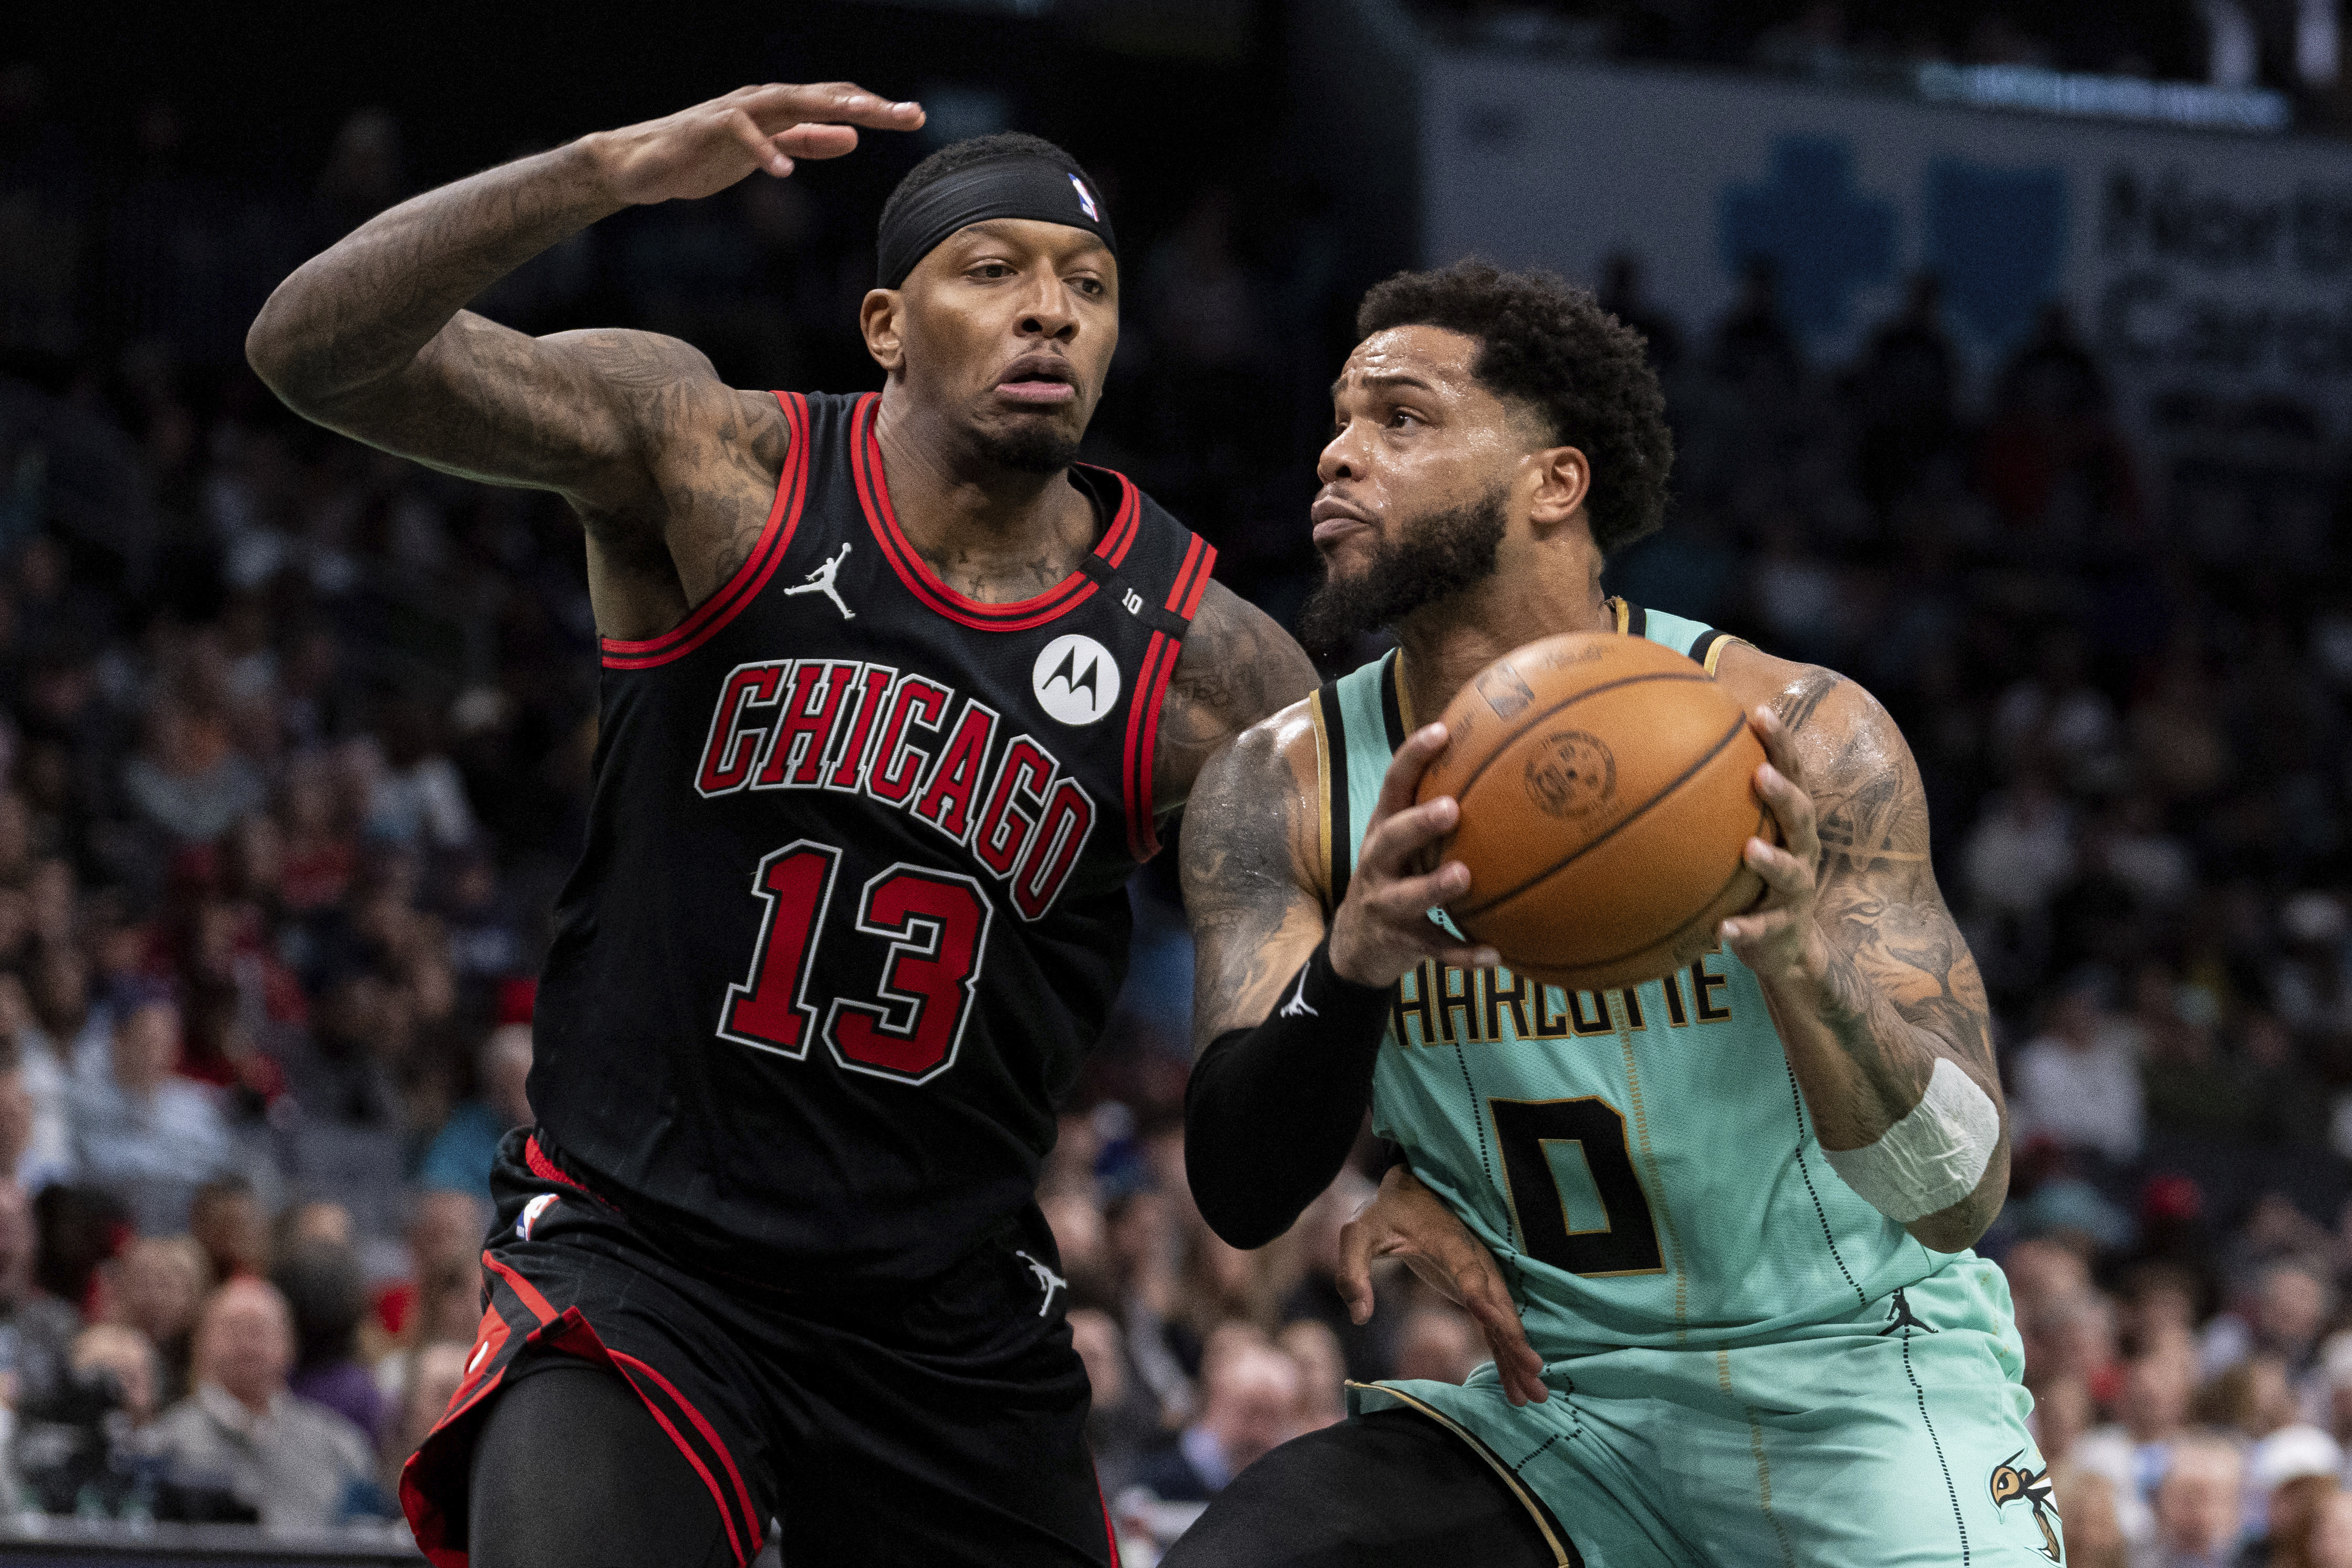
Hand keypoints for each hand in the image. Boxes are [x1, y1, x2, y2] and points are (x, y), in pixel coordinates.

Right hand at [586, 83, 924, 205]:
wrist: (645, 165)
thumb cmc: (707, 155)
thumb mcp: (771, 152)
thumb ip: (809, 142)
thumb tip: (852, 135)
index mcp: (781, 108)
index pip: (836, 102)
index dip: (875, 108)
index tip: (915, 118)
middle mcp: (763, 102)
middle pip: (823, 96)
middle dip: (867, 104)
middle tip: (909, 115)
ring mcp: (735, 112)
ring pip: (787, 102)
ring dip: (825, 110)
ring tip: (860, 120)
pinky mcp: (708, 130)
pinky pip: (741, 135)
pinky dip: (763, 149)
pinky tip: (784, 169)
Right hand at [1327, 723, 1499, 986]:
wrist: (1356, 946)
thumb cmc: (1395, 877)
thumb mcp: (1403, 843)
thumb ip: (1435, 810)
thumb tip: (1498, 760)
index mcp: (1383, 831)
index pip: (1393, 786)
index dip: (1413, 757)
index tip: (1441, 731)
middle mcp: (1378, 864)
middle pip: (1391, 838)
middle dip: (1418, 823)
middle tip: (1451, 809)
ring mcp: (1387, 904)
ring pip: (1408, 896)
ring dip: (1434, 887)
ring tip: (1464, 876)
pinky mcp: (1402, 942)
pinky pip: (1435, 948)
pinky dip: (1463, 954)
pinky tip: (1495, 955)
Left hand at [1338, 1166, 1546, 1405]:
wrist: (1416, 1191)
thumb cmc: (1386, 1214)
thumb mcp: (1359, 1233)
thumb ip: (1354, 1269)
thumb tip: (1359, 1317)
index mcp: (1448, 1244)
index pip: (1467, 1271)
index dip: (1479, 1294)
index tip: (1488, 1318)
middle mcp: (1475, 1262)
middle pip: (1498, 1304)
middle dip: (1514, 1339)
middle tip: (1532, 1371)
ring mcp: (1482, 1279)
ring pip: (1505, 1320)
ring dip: (1520, 1355)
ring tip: (1535, 1394)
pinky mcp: (1479, 1292)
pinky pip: (1498, 1326)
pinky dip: (1509, 1353)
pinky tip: (1518, 1385)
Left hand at [1718, 705, 1828, 986]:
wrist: (1785, 946)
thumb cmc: (1755, 877)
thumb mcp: (1742, 835)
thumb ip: (1717, 800)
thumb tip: (1665, 751)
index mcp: (1790, 823)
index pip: (1790, 774)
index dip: (1781, 744)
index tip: (1760, 713)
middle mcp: (1800, 851)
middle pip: (1801, 815)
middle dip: (1784, 793)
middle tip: (1761, 774)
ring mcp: (1794, 892)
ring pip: (1789, 873)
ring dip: (1772, 861)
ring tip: (1750, 851)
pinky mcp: (1781, 929)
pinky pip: (1763, 930)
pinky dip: (1746, 929)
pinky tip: (1723, 930)